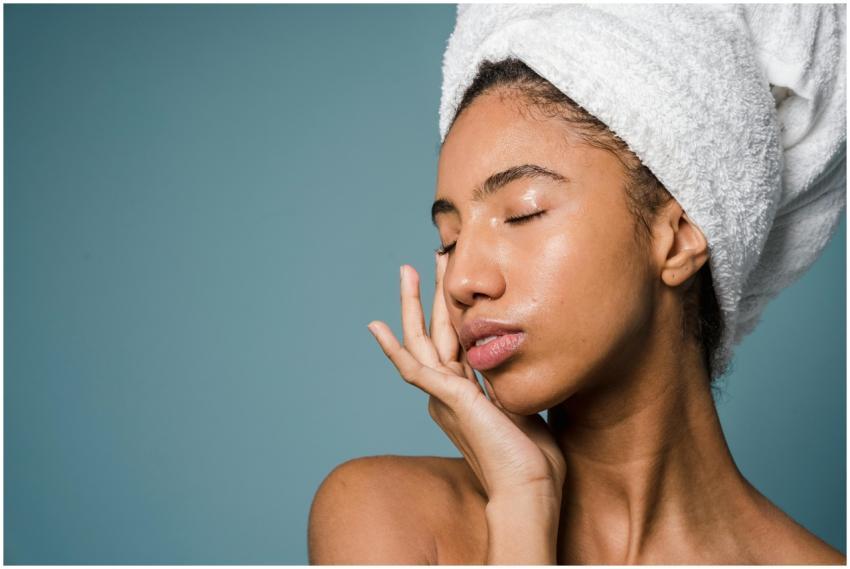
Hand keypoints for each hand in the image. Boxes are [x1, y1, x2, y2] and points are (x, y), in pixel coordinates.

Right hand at [367, 253, 566, 503]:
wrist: (530, 490)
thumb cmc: (534, 459)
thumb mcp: (524, 406)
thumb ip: (514, 384)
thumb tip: (524, 363)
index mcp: (466, 394)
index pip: (453, 342)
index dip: (450, 310)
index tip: (452, 285)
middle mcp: (449, 393)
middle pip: (433, 333)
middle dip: (429, 295)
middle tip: (426, 260)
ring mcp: (445, 396)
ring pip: (420, 341)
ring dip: (411, 304)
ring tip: (406, 270)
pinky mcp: (448, 399)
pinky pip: (412, 368)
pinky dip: (392, 347)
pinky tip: (377, 326)